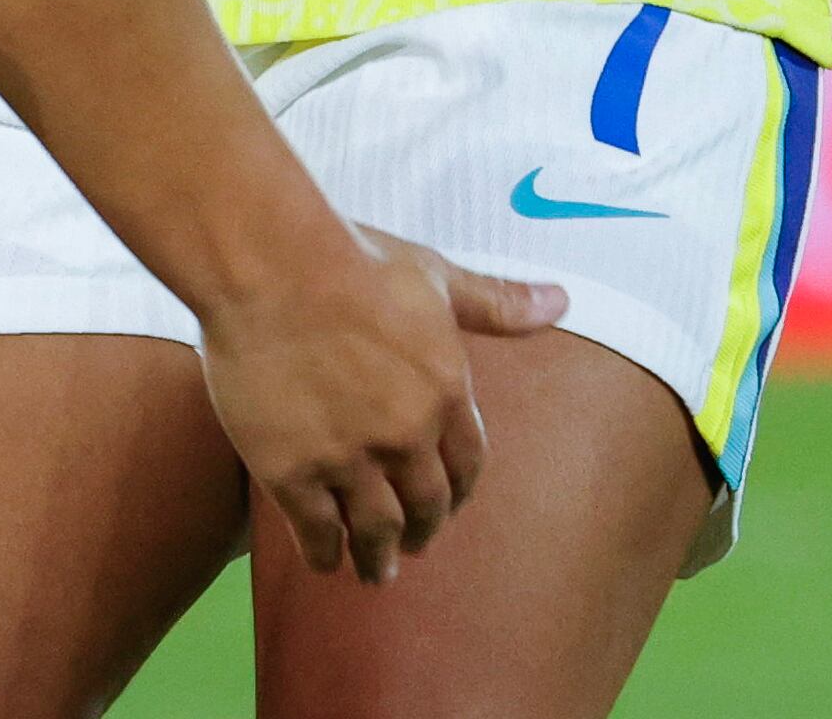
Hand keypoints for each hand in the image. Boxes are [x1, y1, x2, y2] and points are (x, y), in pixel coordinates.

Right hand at [195, 224, 561, 584]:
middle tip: (411, 547)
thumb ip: (496, 303)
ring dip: (377, 557)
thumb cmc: (351, 259)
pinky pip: (317, 530)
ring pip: (375, 529)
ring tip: (372, 571)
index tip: (444, 505)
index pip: (465, 465)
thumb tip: (561, 300)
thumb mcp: (435, 278)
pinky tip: (323, 558)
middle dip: (421, 532)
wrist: (270, 263)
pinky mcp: (292, 469)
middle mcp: (405, 433)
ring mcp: (348, 456)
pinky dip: (324, 552)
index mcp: (445, 390)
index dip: (455, 492)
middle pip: (424, 506)